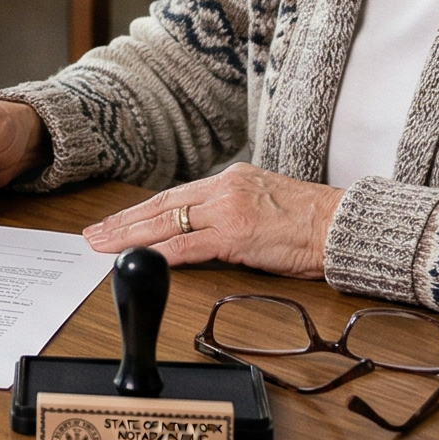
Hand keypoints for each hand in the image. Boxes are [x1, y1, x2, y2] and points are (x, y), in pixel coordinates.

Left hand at [82, 164, 340, 278]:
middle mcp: (225, 188)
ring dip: (131, 237)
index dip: (140, 211)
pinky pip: (189, 246)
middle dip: (124, 222)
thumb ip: (233, 211)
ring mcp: (229, 210)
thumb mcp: (266, 204)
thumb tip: (205, 229)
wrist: (344, 225)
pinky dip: (162, 254)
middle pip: (161, 205)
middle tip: (94, 234)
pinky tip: (142, 260)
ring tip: (104, 247)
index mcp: (231, 179)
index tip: (115, 222)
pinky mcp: (237, 234)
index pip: (174, 195)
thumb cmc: (313, 222)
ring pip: (167, 222)